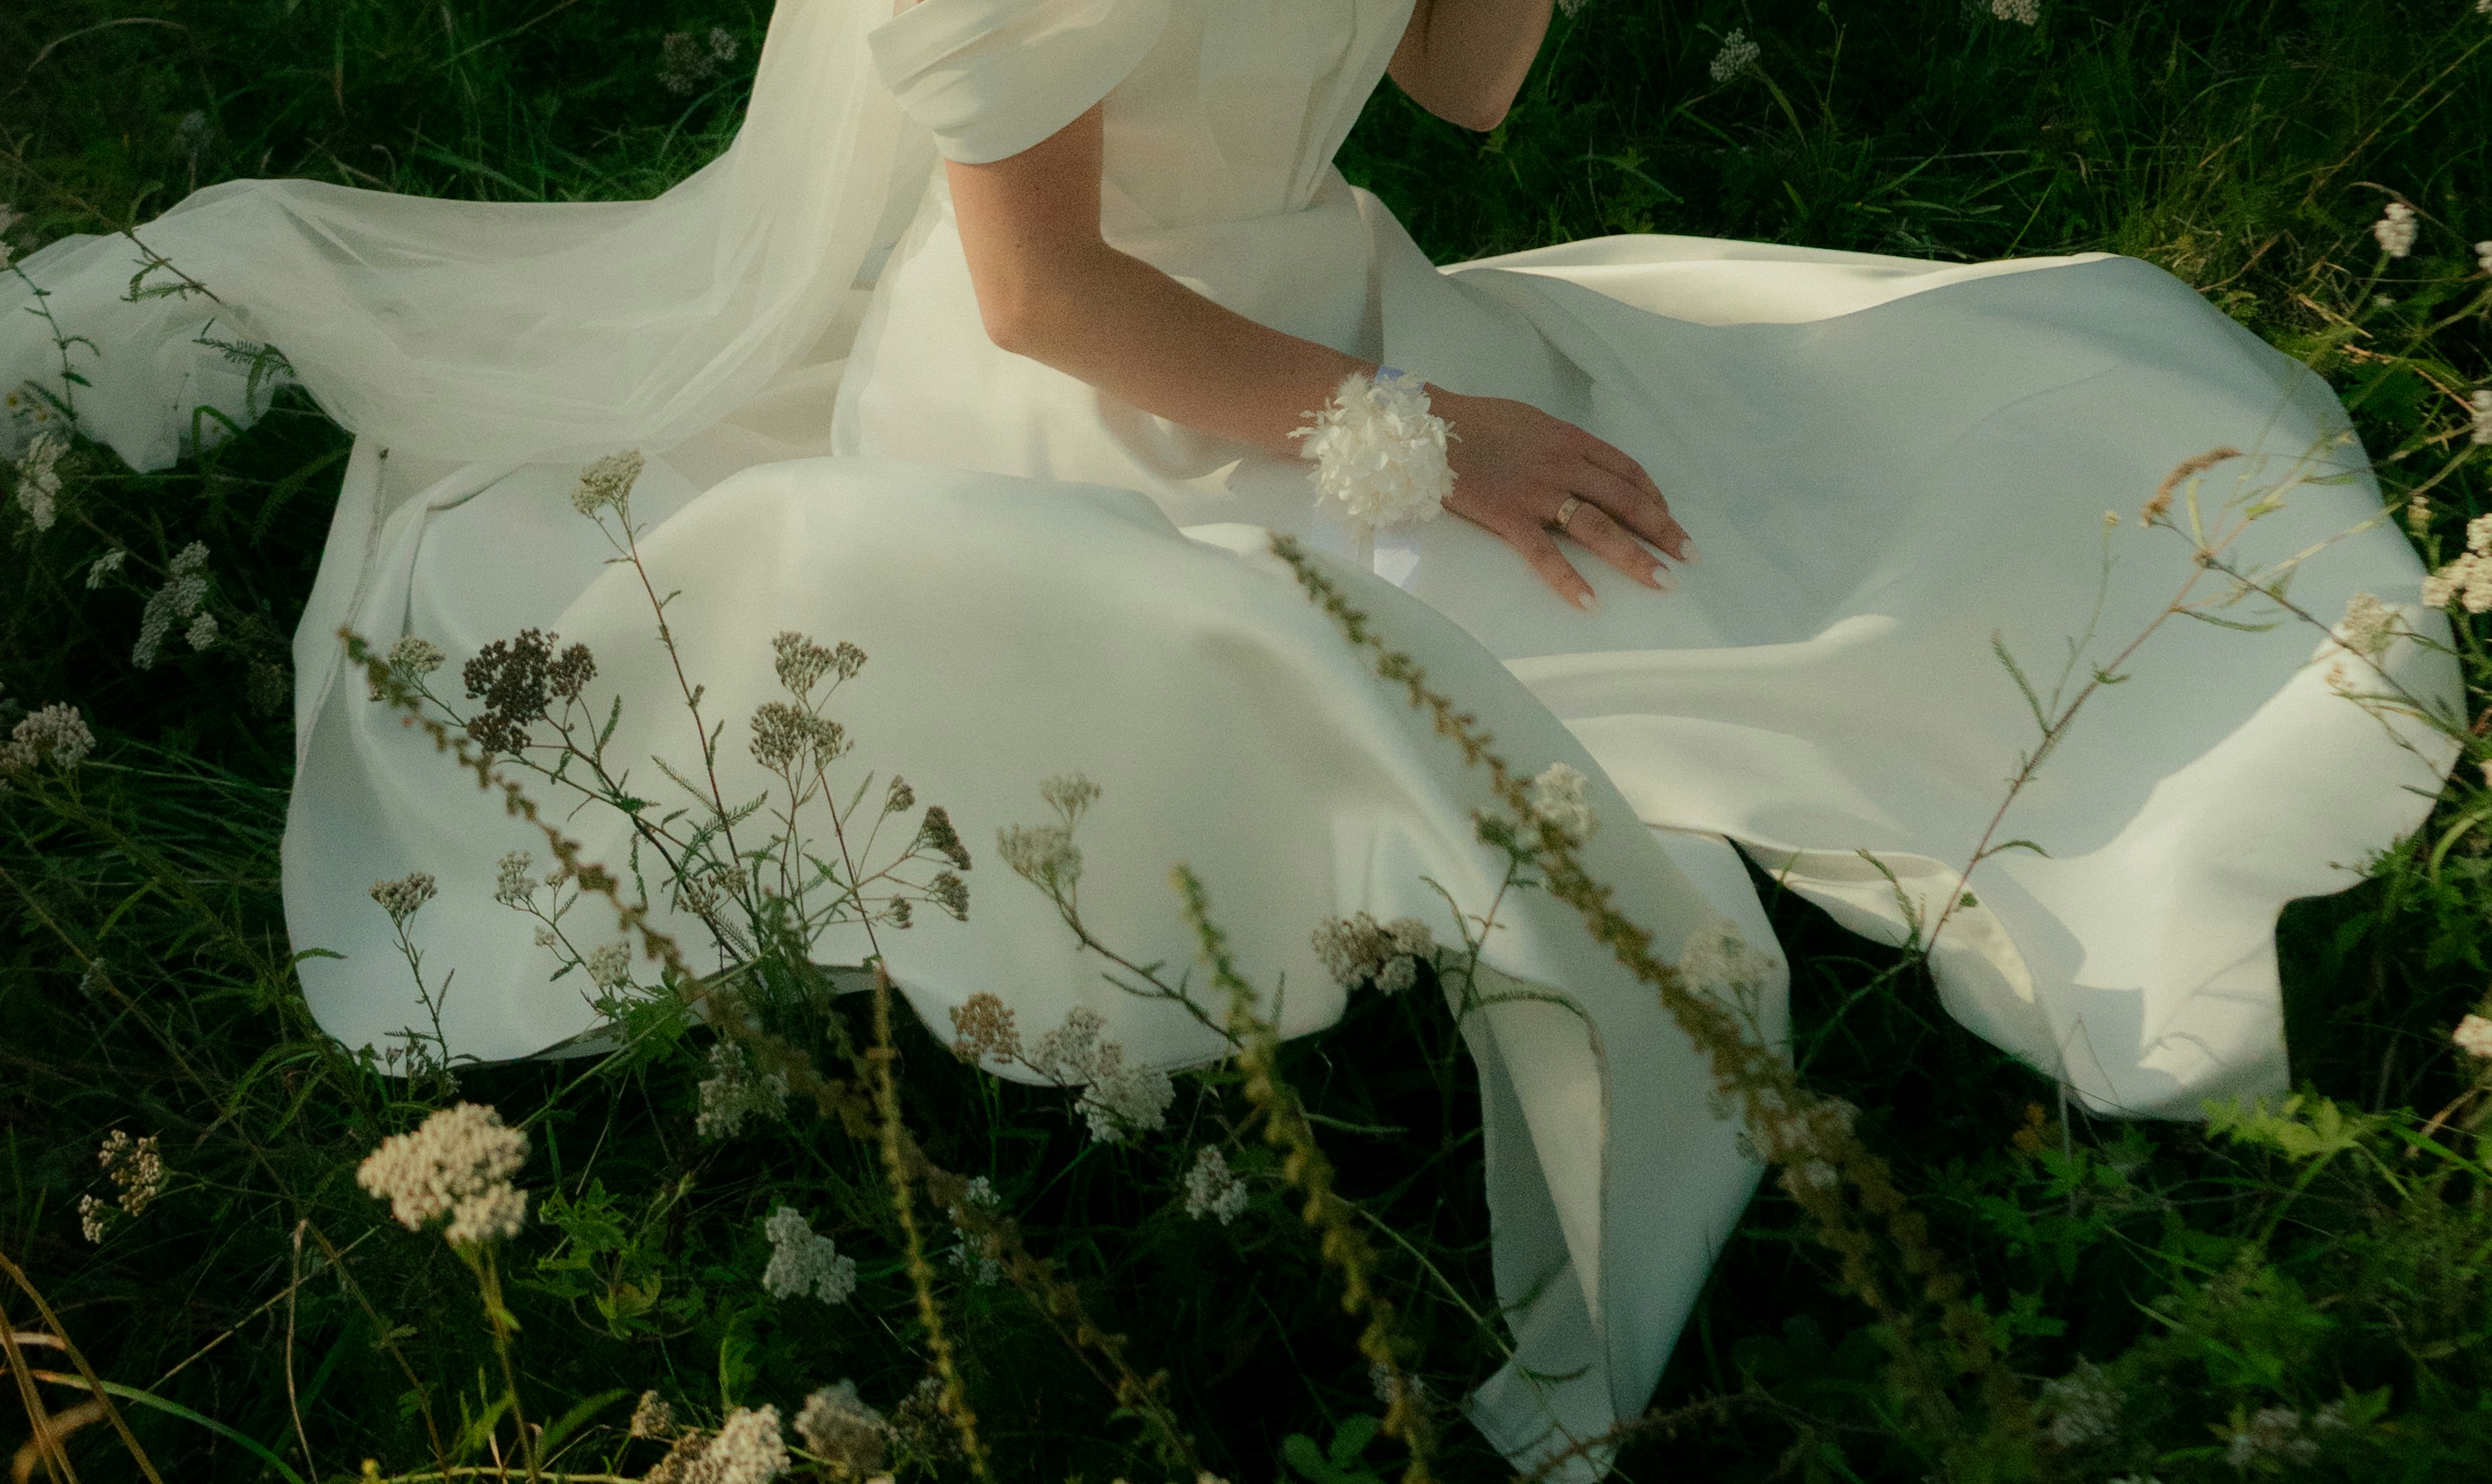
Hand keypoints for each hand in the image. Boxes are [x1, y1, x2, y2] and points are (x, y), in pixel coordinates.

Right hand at [1428, 389, 1691, 609]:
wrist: (1428, 427)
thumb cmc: (1475, 422)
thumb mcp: (1530, 423)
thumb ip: (1559, 446)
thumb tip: (1581, 466)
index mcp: (1571, 439)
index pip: (1627, 470)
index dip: (1654, 497)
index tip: (1667, 519)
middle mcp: (1564, 464)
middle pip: (1626, 500)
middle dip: (1662, 529)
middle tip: (1689, 555)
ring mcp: (1538, 492)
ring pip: (1598, 527)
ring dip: (1635, 556)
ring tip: (1663, 581)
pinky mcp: (1508, 516)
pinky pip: (1545, 554)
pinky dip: (1569, 580)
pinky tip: (1591, 603)